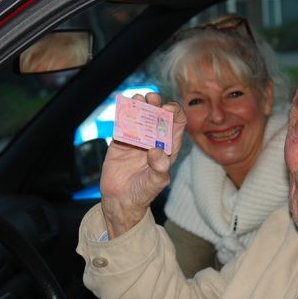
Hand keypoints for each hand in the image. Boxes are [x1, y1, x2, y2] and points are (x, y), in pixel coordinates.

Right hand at [100, 92, 185, 237]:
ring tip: (138, 99)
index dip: (175, 112)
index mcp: (168, 146)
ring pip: (140, 114)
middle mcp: (154, 138)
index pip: (177, 122)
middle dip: (156, 103)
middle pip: (158, 113)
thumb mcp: (156, 183)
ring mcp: (137, 137)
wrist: (120, 200)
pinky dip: (123, 114)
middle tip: (151, 98)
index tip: (167, 109)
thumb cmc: (143, 193)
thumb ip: (160, 169)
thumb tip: (155, 150)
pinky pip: (122, 122)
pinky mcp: (120, 140)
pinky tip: (123, 108)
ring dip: (140, 104)